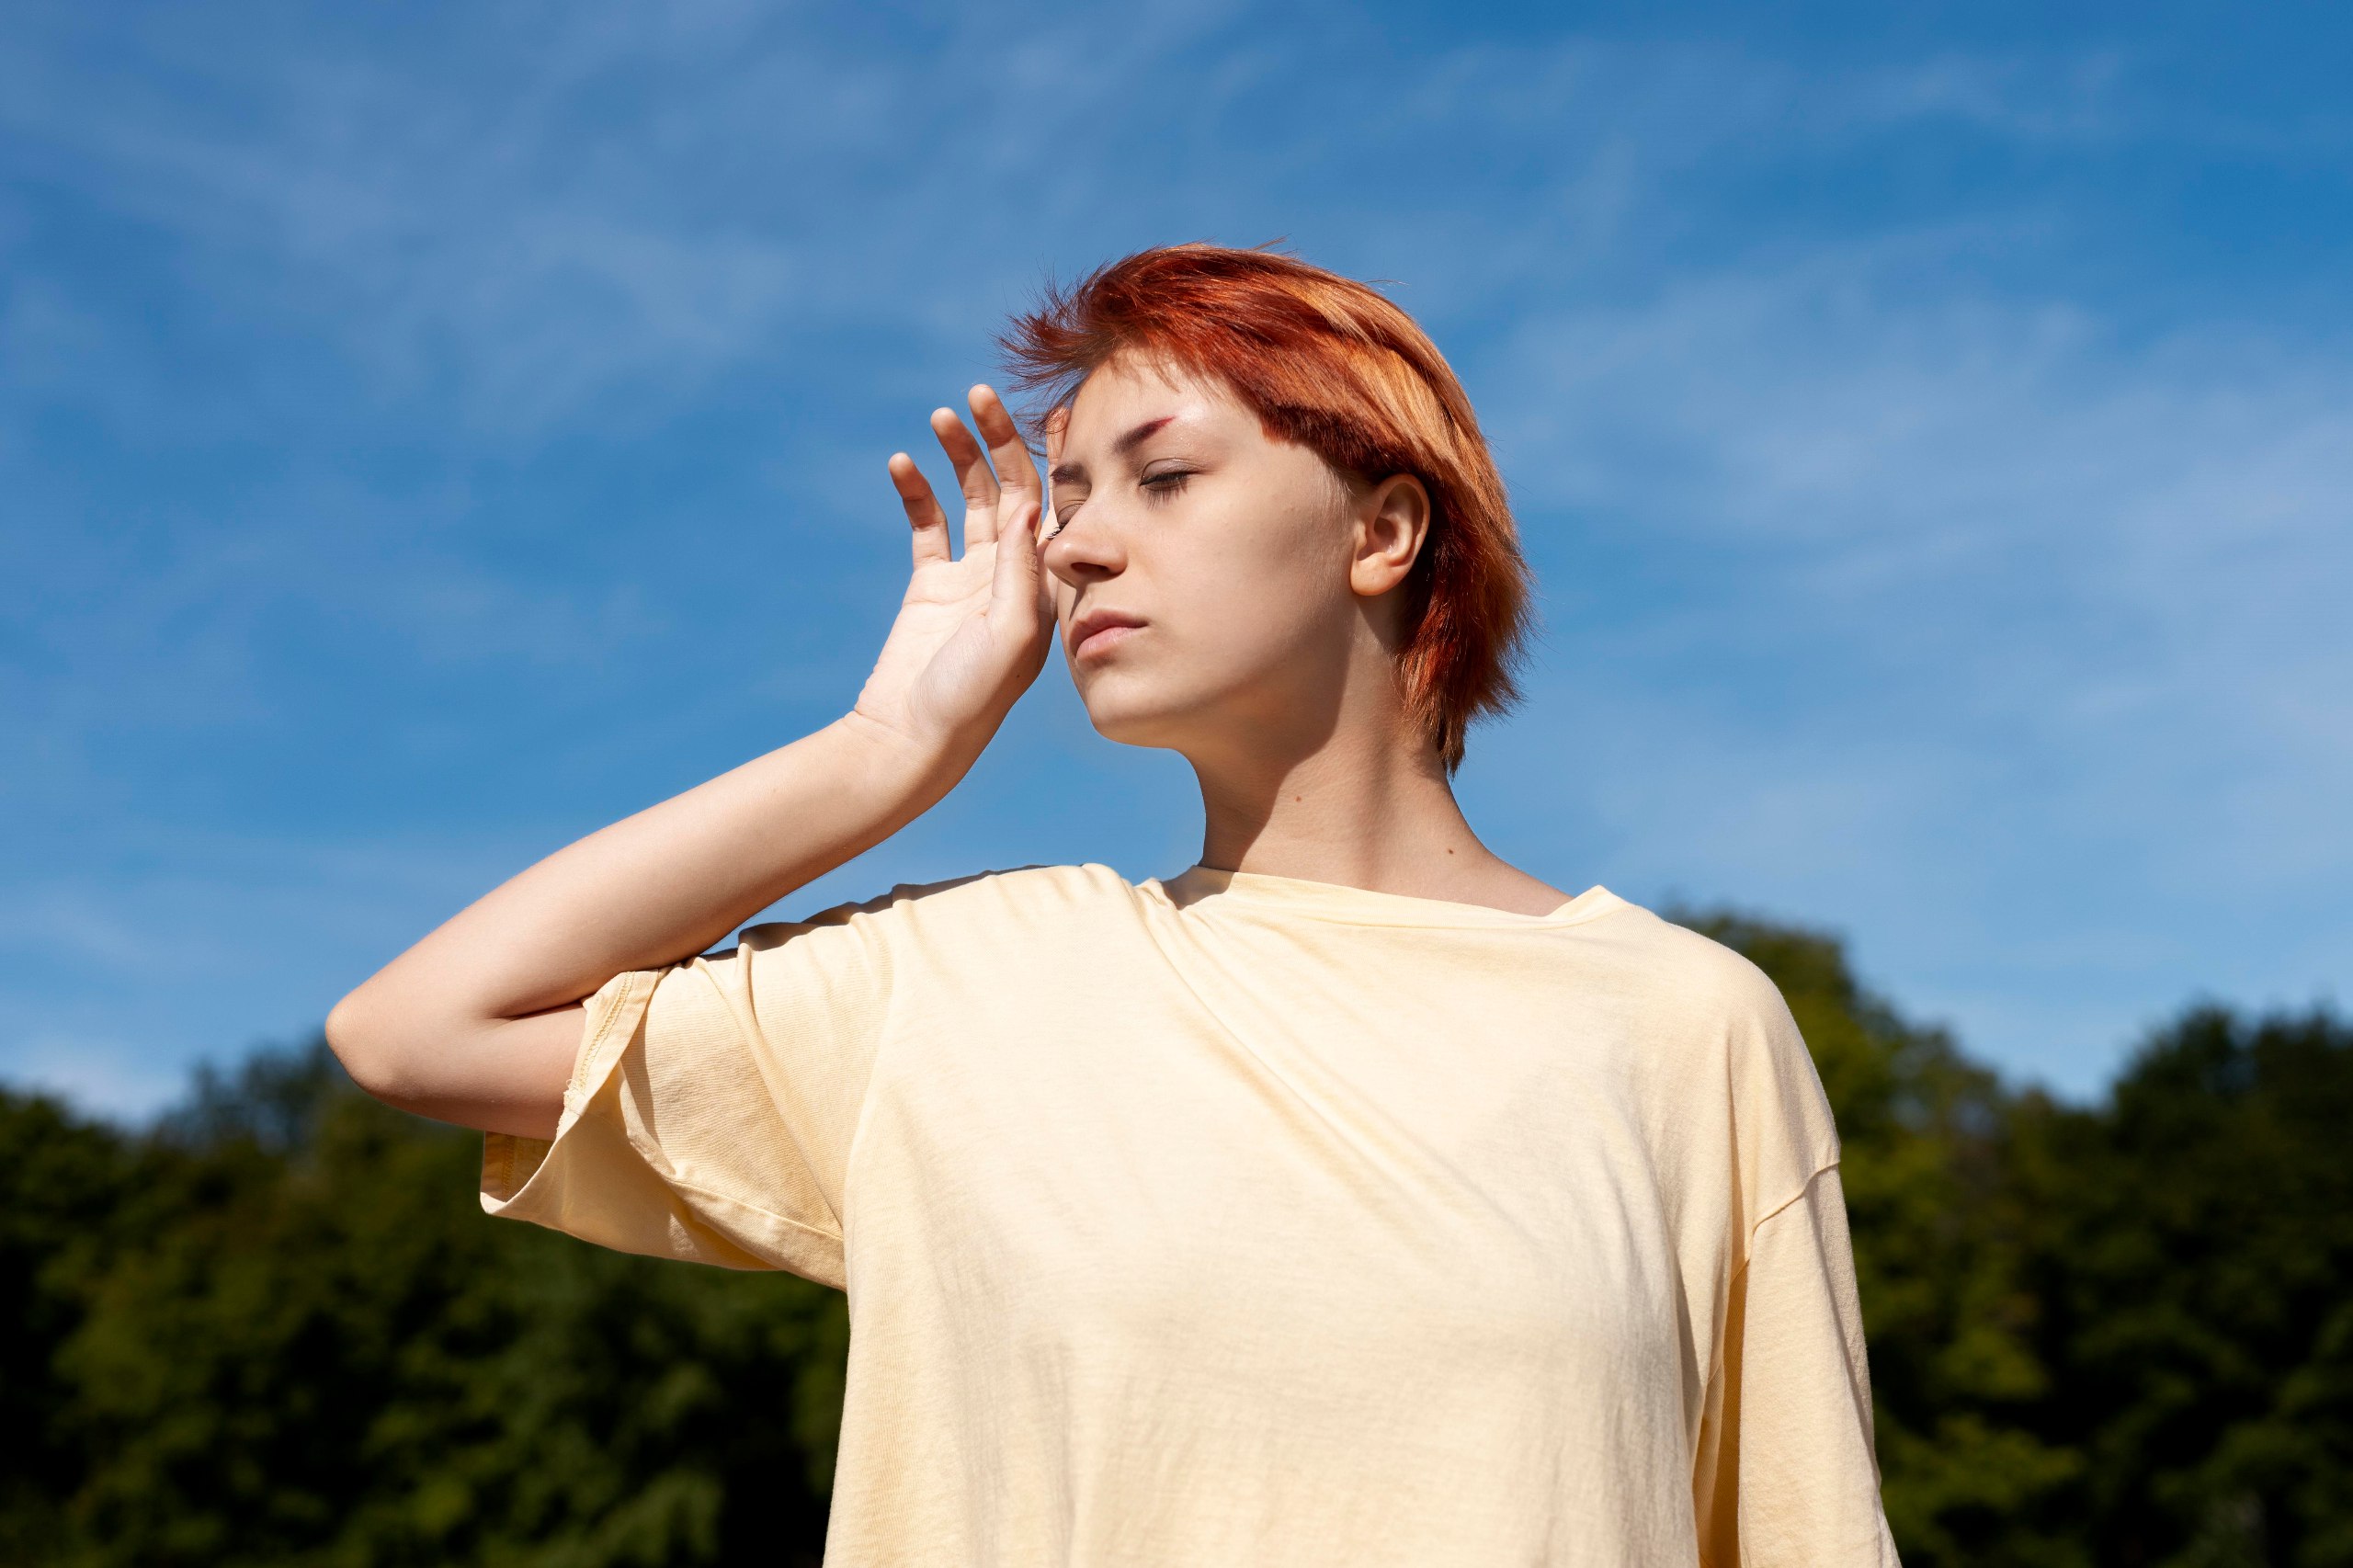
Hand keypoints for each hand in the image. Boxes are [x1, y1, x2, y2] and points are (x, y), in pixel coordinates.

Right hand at [849, 384, 1053, 767]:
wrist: (910, 738)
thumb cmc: (970, 699)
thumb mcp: (1009, 636)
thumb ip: (1020, 572)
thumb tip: (1031, 506)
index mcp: (1045, 587)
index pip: (1059, 509)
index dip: (1058, 459)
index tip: (1059, 408)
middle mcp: (1014, 576)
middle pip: (1012, 490)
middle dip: (999, 442)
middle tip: (981, 396)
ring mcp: (971, 578)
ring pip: (969, 499)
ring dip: (957, 456)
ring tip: (941, 417)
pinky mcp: (930, 585)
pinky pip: (926, 525)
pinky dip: (916, 491)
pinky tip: (902, 463)